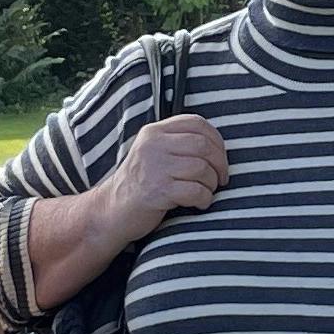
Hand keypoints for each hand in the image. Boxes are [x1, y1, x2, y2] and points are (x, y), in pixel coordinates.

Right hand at [100, 113, 228, 244]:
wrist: (112, 210)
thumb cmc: (141, 183)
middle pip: (203, 145)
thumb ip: (177, 142)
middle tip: (221, 178)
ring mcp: (154, 168)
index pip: (196, 123)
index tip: (220, 157)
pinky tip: (199, 203)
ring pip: (202, 168)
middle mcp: (153, 145)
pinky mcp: (157, 191)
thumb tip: (217, 144)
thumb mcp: (153, 152)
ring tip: (207, 191)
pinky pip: (195, 191)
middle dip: (220, 164)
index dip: (216, 140)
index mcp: (154, 132)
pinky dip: (204, 199)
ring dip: (212, 183)